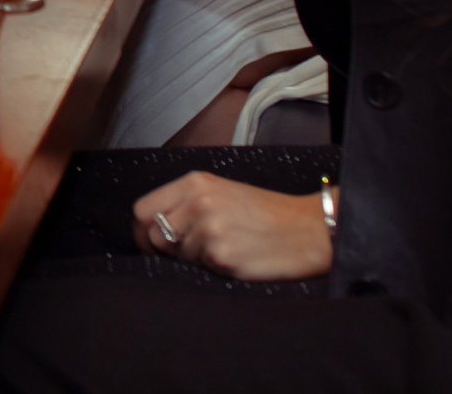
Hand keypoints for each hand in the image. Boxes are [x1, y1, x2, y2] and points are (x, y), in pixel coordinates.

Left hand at [133, 171, 333, 280]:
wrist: (309, 229)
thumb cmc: (266, 213)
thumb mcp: (220, 191)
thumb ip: (185, 203)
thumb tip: (151, 227)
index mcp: (194, 182)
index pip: (142, 209)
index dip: (143, 230)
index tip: (151, 242)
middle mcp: (197, 202)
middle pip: (153, 234)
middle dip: (164, 248)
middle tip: (188, 252)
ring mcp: (209, 229)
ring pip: (175, 255)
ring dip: (192, 258)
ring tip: (223, 248)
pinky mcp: (221, 256)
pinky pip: (200, 269)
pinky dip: (212, 268)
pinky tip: (235, 258)